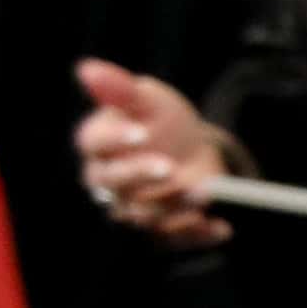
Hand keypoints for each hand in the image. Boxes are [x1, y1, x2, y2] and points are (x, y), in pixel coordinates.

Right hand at [70, 59, 243, 248]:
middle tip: (169, 167)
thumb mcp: (146, 98)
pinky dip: (199, 234)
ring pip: (144, 215)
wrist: (189, 151)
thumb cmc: (160, 120)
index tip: (141, 133)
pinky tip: (220, 225)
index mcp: (98, 144)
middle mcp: (107, 182)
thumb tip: (86, 69)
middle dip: (142, 176)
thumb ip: (120, 88)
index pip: (94, 144)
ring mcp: (132, 209)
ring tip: (203, 193)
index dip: (116, 140)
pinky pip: (174, 239)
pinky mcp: (159, 231)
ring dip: (174, 206)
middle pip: (114, 184)